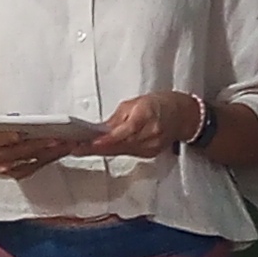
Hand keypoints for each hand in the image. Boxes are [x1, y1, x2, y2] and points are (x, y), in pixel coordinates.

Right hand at [0, 125, 69, 178]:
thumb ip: (1, 124)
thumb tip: (22, 119)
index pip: (1, 137)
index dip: (13, 136)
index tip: (26, 132)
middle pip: (22, 151)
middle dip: (43, 145)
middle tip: (62, 138)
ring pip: (28, 162)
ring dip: (49, 155)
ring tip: (66, 146)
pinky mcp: (4, 174)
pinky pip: (26, 170)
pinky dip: (41, 163)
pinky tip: (55, 156)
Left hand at [85, 92, 200, 157]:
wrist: (185, 116)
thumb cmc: (163, 103)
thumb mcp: (137, 102)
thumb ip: (118, 118)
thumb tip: (100, 129)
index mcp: (145, 117)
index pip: (121, 133)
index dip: (102, 141)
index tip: (85, 143)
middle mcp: (149, 135)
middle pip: (117, 146)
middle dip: (94, 147)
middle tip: (72, 147)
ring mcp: (150, 147)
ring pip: (120, 152)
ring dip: (99, 151)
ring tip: (79, 148)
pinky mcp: (149, 154)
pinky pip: (127, 153)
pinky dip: (112, 151)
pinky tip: (99, 150)